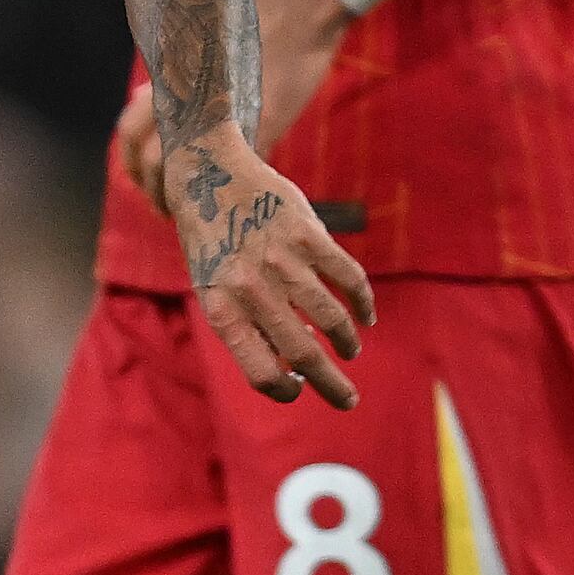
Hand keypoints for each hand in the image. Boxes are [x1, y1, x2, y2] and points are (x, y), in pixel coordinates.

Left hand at [118, 0, 361, 216]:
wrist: (300, 14)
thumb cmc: (256, 30)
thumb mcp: (205, 56)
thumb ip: (178, 86)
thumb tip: (152, 113)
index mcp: (170, 81)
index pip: (130, 131)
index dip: (133, 166)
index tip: (144, 185)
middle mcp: (187, 100)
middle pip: (151, 162)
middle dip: (154, 193)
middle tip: (165, 210)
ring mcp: (222, 118)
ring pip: (185, 173)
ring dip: (184, 200)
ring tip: (194, 212)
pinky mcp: (259, 128)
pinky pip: (237, 170)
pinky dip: (233, 188)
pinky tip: (236, 194)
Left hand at [160, 125, 374, 406]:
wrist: (208, 173)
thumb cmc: (212, 241)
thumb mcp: (213, 287)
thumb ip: (247, 324)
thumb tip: (293, 365)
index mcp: (222, 310)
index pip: (261, 373)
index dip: (284, 390)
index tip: (297, 387)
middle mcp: (251, 290)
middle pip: (304, 355)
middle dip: (332, 386)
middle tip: (348, 401)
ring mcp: (281, 261)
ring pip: (332, 320)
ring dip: (347, 343)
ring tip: (350, 350)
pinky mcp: (307, 234)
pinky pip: (348, 279)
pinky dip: (362, 303)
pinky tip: (365, 315)